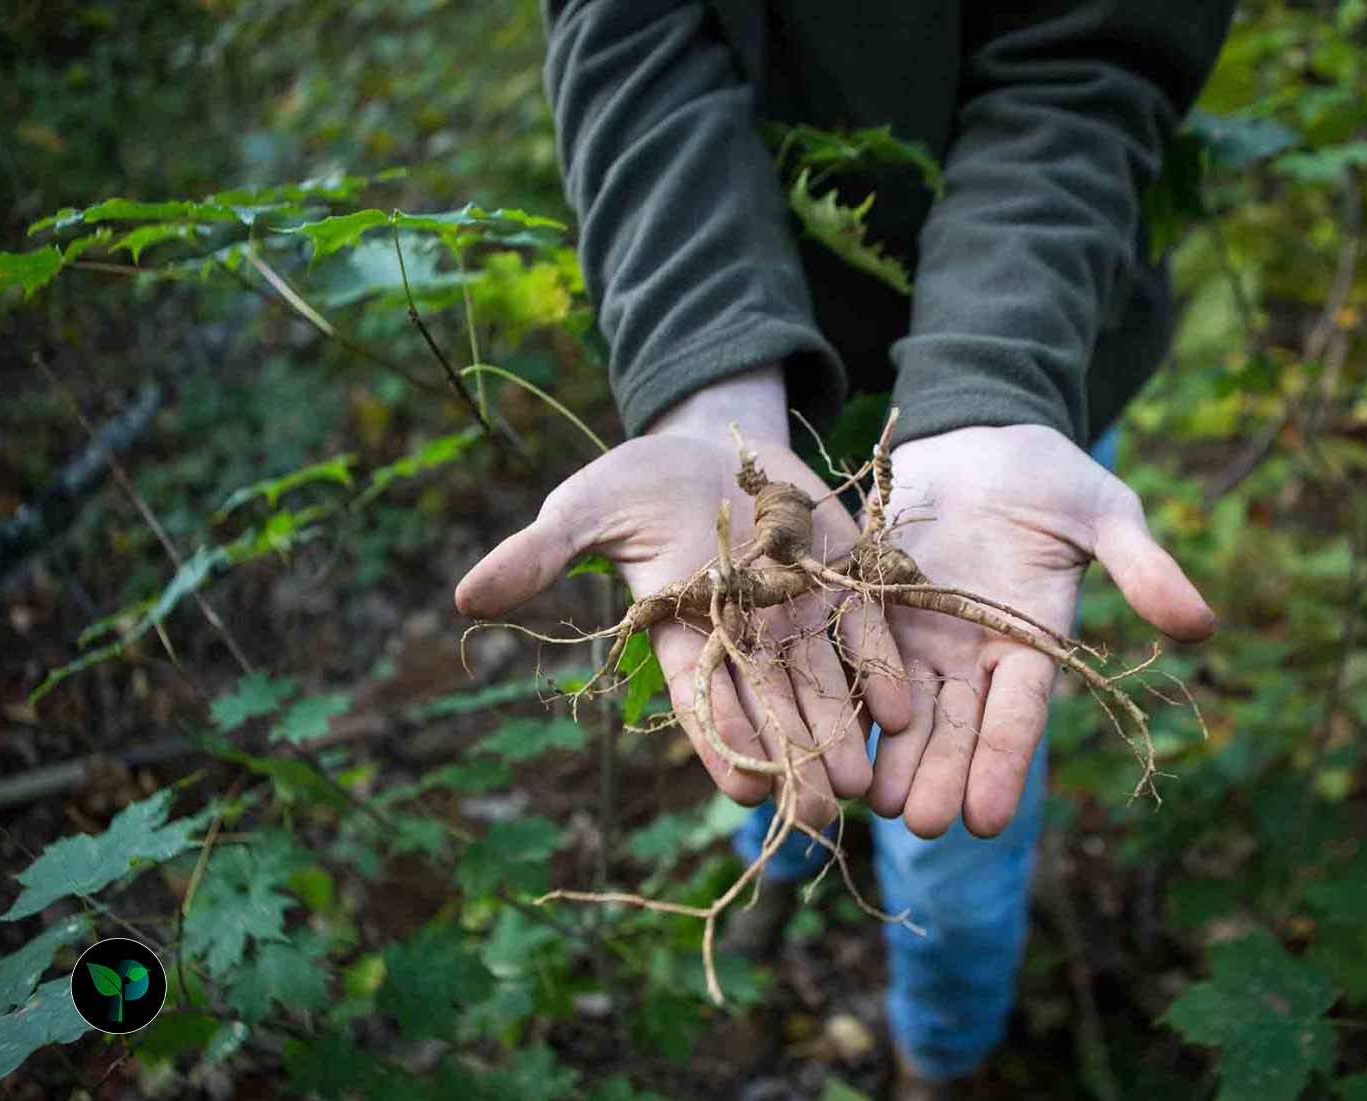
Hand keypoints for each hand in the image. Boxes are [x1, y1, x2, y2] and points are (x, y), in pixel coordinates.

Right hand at [454, 369, 910, 825]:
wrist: (713, 441)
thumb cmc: (636, 481)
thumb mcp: (585, 508)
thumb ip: (540, 553)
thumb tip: (466, 596)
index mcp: (681, 627)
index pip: (700, 699)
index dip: (723, 744)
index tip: (746, 792)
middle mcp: (744, 633)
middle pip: (770, 706)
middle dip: (795, 761)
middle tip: (817, 817)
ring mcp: (796, 610)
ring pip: (823, 682)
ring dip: (843, 733)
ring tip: (863, 785)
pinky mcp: (842, 578)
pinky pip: (865, 630)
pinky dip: (881, 668)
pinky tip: (900, 710)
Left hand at [864, 424, 1214, 837]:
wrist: (979, 435)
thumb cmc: (1052, 476)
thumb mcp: (1105, 514)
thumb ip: (1142, 568)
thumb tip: (1202, 624)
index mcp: (1030, 643)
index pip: (1017, 716)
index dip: (1001, 765)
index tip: (985, 820)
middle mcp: (970, 653)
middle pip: (954, 727)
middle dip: (938, 777)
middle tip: (920, 827)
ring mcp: (916, 633)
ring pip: (900, 709)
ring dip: (888, 757)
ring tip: (871, 805)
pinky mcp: (868, 605)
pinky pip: (851, 657)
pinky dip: (840, 697)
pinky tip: (820, 737)